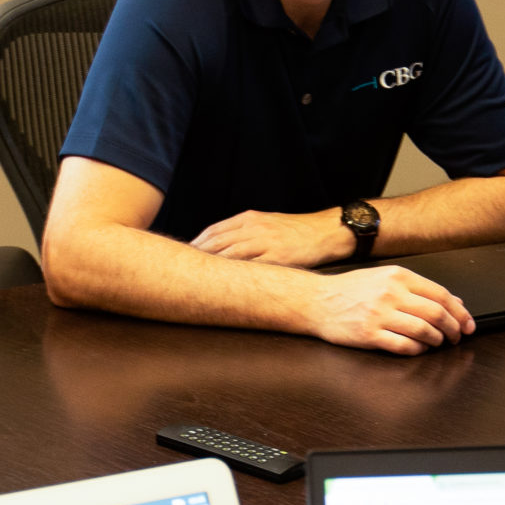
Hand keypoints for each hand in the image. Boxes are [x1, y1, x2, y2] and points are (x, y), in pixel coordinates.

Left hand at [191, 207, 354, 267]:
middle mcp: (253, 227)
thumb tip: (219, 245)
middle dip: (195, 257)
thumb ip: (244, 231)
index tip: (181, 258)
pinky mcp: (277, 257)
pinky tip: (223, 286)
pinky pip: (250, 267)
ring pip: (229, 254)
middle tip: (179, 272)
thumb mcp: (267, 222)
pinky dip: (234, 276)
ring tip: (194, 282)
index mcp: (249, 218)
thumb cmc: (296, 231)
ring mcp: (265, 242)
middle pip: (215, 242)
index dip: (195, 245)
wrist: (325, 232)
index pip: (213, 231)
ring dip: (210, 268)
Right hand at [302, 266, 474, 354]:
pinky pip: (403, 346)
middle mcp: (390, 293)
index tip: (467, 323)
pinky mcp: (369, 334)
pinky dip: (417, 350)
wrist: (316, 301)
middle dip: (453, 329)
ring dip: (437, 340)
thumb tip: (453, 301)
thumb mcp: (385, 279)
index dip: (460, 312)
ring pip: (423, 331)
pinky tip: (419, 349)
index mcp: (398, 277)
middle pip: (436, 313)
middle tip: (457, 336)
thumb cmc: (350, 291)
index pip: (440, 294)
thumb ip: (419, 288)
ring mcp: (379, 314)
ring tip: (438, 343)